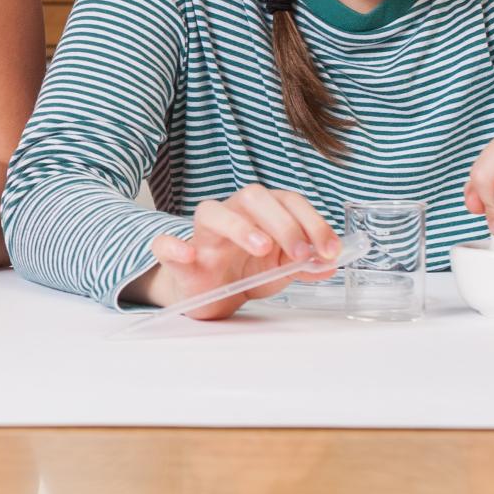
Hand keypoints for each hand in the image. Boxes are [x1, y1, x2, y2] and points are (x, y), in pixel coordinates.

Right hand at [130, 185, 340, 318]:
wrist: (206, 295)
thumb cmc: (241, 274)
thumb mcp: (279, 270)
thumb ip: (303, 265)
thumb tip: (330, 263)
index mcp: (260, 214)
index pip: (289, 202)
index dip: (313, 222)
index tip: (330, 249)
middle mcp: (230, 215)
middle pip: (254, 197)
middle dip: (284, 223)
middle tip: (301, 253)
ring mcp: (201, 235)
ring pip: (211, 212)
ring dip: (239, 226)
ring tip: (262, 247)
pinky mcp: (175, 258)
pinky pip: (164, 245)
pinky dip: (173, 247)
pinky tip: (185, 253)